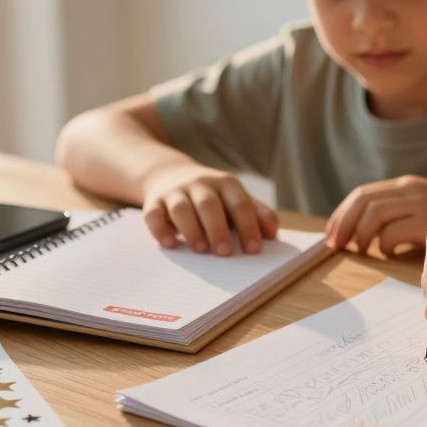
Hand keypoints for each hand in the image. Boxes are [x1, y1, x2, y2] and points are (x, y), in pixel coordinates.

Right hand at [141, 163, 277, 254]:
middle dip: (217, 228)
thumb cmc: (211, 195)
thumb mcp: (234, 197)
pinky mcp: (154, 201)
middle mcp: (200, 184)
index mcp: (225, 184)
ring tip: (200, 250)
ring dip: (191, 229)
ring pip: (181, 208)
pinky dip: (160, 230)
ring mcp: (175, 191)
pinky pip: (153, 214)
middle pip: (209, 204)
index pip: (239, 203)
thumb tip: (273, 234)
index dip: (248, 226)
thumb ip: (256, 213)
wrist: (167, 173)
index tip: (253, 249)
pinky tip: (170, 245)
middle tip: (225, 252)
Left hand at [325, 176, 426, 255]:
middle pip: (362, 200)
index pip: (364, 193)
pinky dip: (385, 246)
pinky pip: (391, 234)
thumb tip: (375, 239)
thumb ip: (408, 220)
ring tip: (360, 252)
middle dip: (342, 223)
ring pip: (372, 215)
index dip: (342, 213)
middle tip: (334, 245)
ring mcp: (422, 203)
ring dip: (359, 236)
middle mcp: (413, 190)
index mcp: (410, 187)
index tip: (332, 233)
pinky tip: (390, 255)